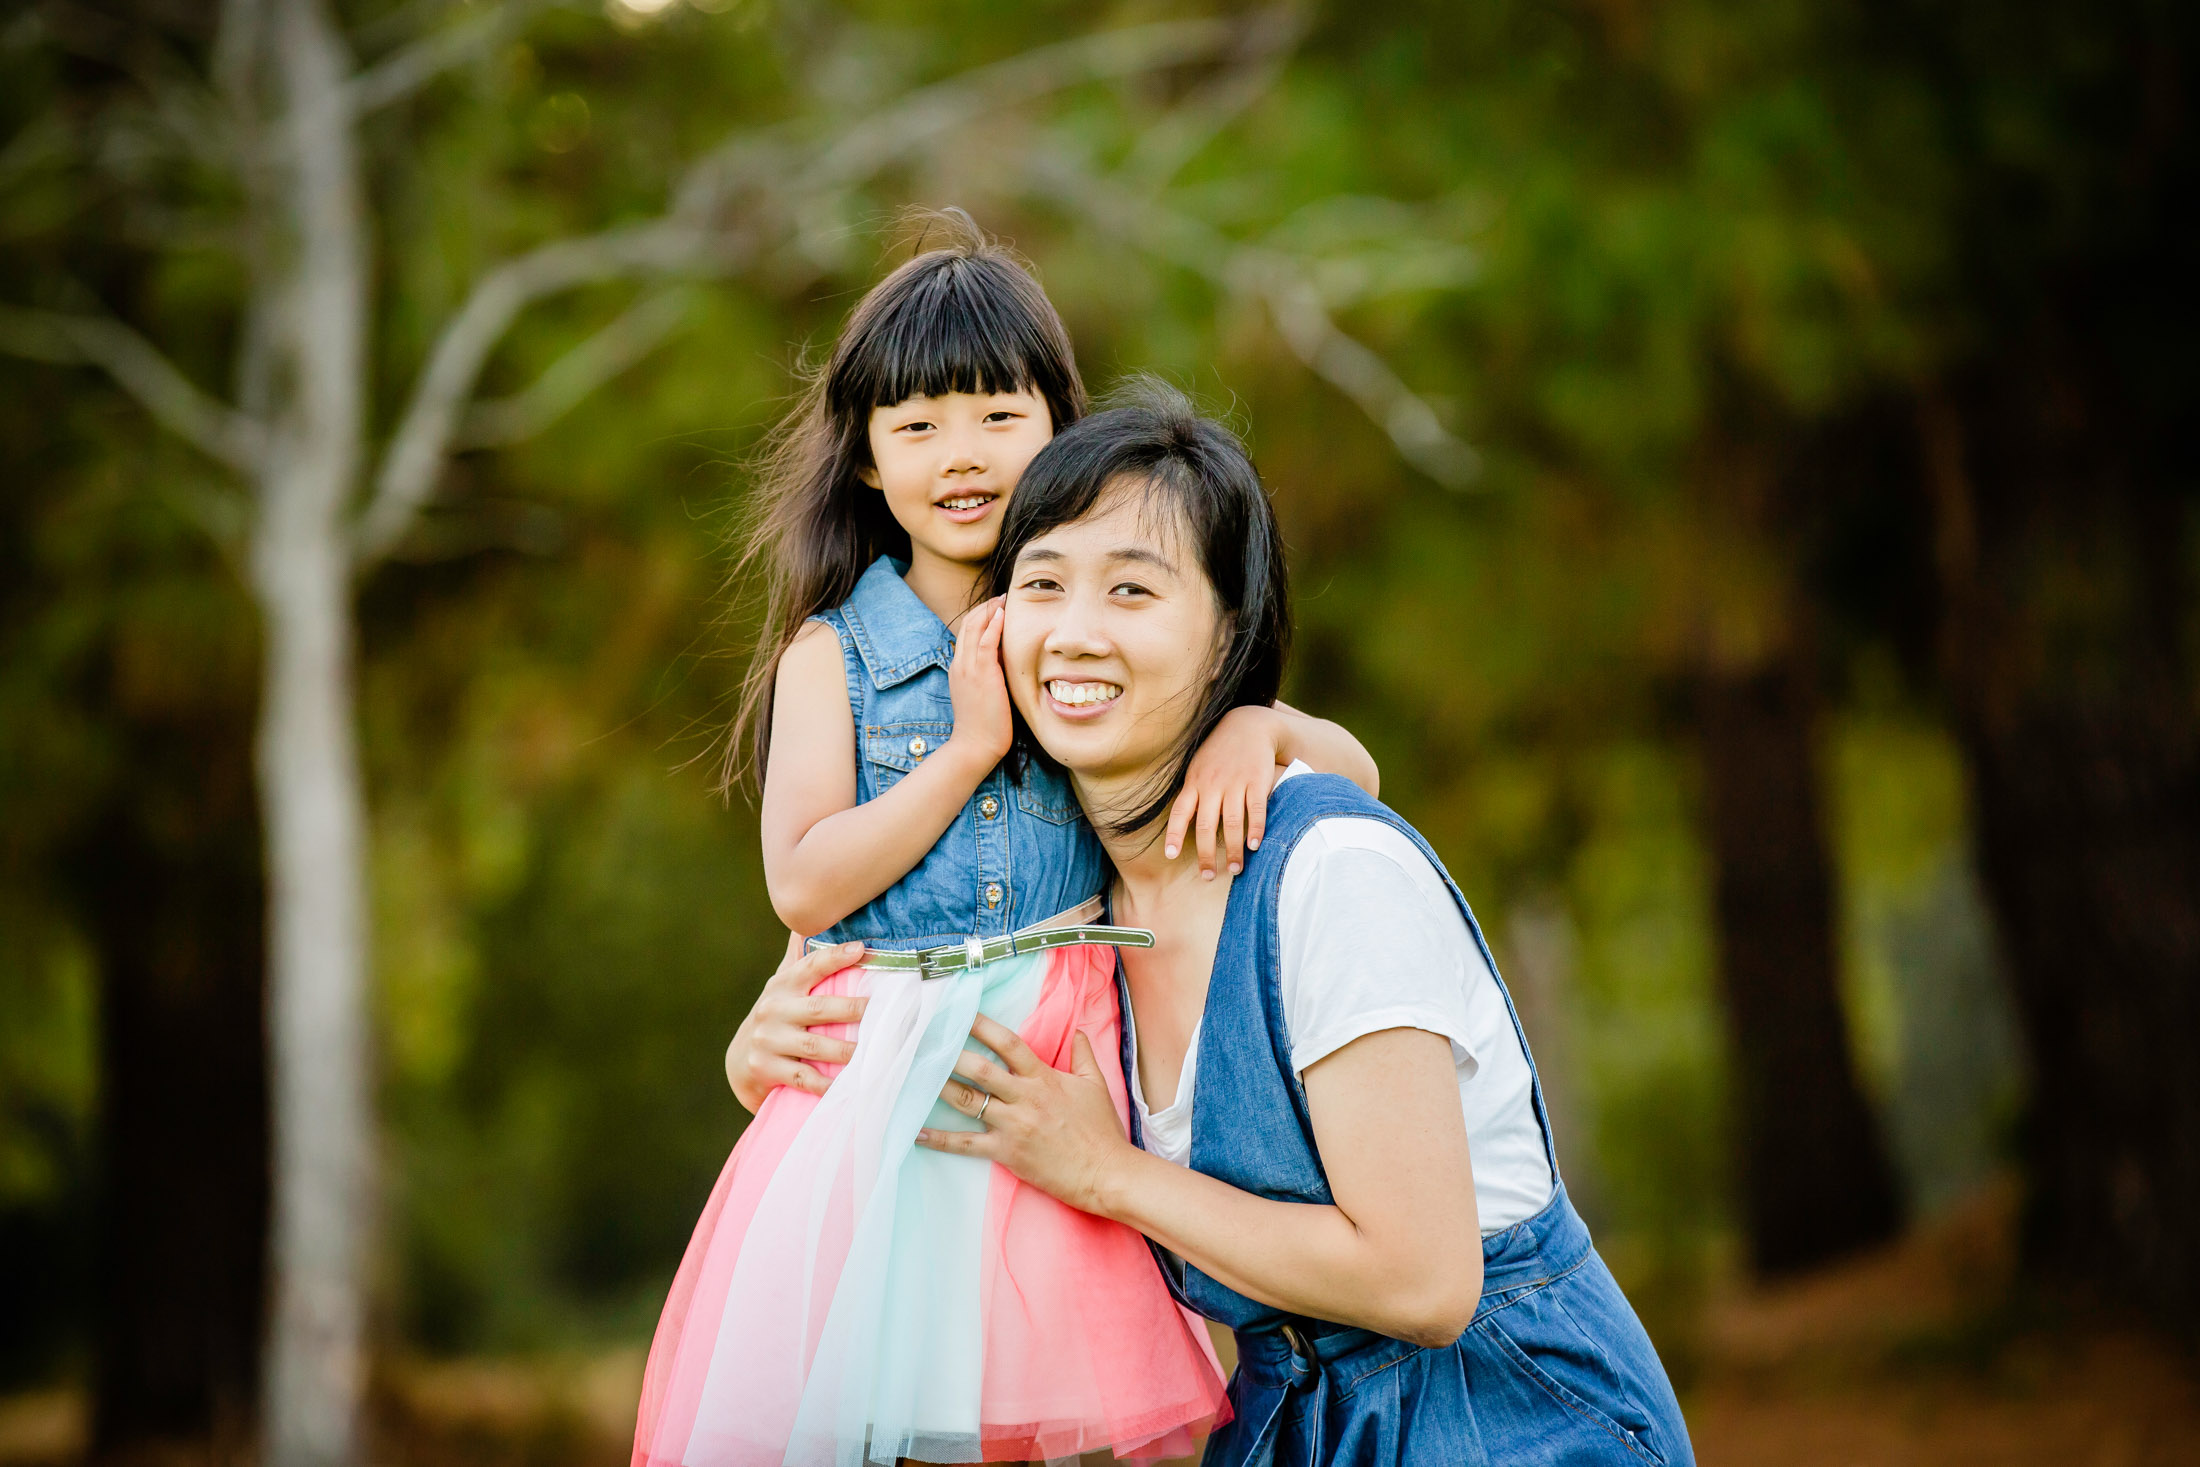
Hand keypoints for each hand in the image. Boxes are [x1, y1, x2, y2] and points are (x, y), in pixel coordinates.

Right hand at [723, 933, 868, 1112]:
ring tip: (874, 1050)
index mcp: (783, 984)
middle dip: (852, 1009)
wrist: (741, 1060)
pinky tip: (849, 1085)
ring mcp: (768, 1040)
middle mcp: (773, 1009)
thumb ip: (803, 959)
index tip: (862, 949)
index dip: (835, 956)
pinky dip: (827, 1083)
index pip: (811, 965)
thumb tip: (811, 919)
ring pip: (814, 1045)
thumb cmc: (777, 1015)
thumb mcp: (785, 984)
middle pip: (819, 1008)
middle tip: (882, 1011)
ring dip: (846, 1049)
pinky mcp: (766, 1068)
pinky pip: (804, 1077)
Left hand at [915, 1013, 1136, 1214]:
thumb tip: (1079, 1032)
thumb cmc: (1102, 1130)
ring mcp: (1013, 1126)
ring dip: (940, 1086)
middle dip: (951, 1053)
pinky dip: (940, 1139)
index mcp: (1044, 1078)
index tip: (960, 1013)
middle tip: (926, 1039)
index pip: (1009, 1043)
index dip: (983, 1025)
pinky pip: (966, 1144)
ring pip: (968, 1101)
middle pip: (980, 1069)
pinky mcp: (1006, 1152)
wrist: (1106, 1173)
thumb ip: (1083, 1055)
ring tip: (914, 1075)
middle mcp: (1024, 1098)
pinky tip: (917, 1132)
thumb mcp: (1096, 1085)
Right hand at [946, 596, 1013, 768]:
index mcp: (959, 668)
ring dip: (990, 610)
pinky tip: (1003, 615)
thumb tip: (1005, 660)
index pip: (966, 631)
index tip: (997, 607)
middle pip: (967, 623)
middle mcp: (960, 664)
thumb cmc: (983, 725)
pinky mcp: (981, 675)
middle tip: (1003, 597)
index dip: (981, 615)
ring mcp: (968, 668)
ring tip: (1005, 600)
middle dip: (985, 606)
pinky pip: (984, 642)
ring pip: (973, 627)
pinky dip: (993, 625)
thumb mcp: (982, 693)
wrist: (975, 745)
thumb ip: (989, 673)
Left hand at [1165, 703, 1284, 878]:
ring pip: (1232, 823)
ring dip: (1233, 850)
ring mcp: (1235, 783)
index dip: (1174, 834)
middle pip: (1206, 826)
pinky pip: (1256, 810)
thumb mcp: (1198, 767)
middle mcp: (1212, 784)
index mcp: (1194, 782)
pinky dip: (1255, 830)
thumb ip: (1191, 793)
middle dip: (1207, 855)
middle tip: (1208, 876)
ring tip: (1235, 869)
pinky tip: (1254, 846)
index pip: (1180, 812)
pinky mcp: (1257, 781)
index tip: (1170, 855)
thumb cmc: (1219, 752)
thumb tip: (1182, 824)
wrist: (1248, 725)